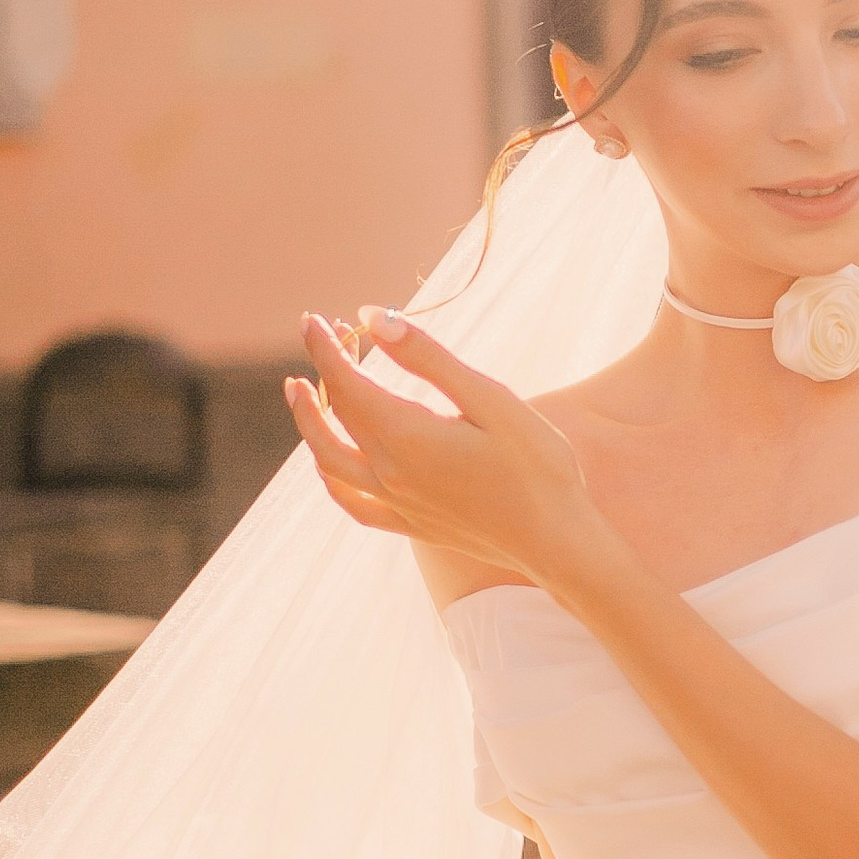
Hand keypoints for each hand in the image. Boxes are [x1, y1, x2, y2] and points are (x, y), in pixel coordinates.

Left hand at [287, 308, 606, 587]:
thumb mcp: (490, 398)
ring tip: (301, 391)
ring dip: (310, 422)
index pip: (346, 382)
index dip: (325, 348)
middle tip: (333, 335)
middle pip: (338, 414)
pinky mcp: (411, 525)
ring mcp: (397, 503)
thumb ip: (428, 358)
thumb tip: (374, 318)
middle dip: (328, 370)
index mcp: (407, 435)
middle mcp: (390, 471)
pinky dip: (331, 477)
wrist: (556, 540)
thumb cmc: (536, 464)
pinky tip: (328, 464)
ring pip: (330, 460)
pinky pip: (352, 502)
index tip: (312, 319)